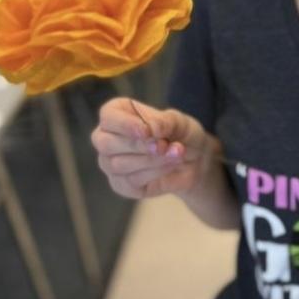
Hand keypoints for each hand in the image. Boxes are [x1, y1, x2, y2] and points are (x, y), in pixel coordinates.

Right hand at [91, 98, 214, 200]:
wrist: (193, 161)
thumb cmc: (180, 134)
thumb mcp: (179, 122)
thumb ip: (164, 122)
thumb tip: (151, 128)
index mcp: (116, 114)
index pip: (108, 116)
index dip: (125, 124)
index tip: (147, 131)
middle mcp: (106, 137)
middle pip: (105, 143)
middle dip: (137, 146)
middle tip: (163, 145)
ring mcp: (110, 163)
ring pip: (118, 164)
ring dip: (151, 160)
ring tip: (176, 154)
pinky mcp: (121, 184)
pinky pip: (130, 181)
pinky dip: (154, 173)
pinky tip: (170, 166)